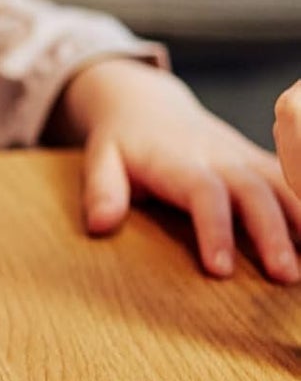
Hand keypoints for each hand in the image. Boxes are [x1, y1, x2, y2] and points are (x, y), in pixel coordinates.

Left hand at [57, 59, 300, 282]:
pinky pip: (291, 178)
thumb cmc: (121, 143)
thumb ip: (101, 191)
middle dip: (272, 233)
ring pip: (283, 182)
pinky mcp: (259, 160)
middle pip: (253, 191)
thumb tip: (101, 226)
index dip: (214, 230)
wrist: (146, 106)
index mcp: (177, 160)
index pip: (203, 194)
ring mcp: (243, 156)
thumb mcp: (99, 159)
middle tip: (285, 275)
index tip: (220, 271)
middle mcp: (218, 155)